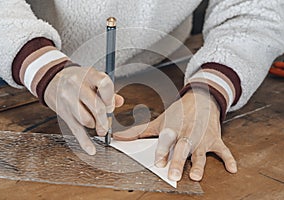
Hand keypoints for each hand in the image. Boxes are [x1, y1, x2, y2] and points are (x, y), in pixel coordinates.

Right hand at [44, 66, 123, 154]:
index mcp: (88, 74)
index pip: (104, 84)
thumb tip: (119, 102)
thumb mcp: (93, 77)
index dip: (111, 98)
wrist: (52, 79)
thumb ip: (107, 90)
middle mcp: (77, 86)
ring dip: (95, 126)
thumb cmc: (78, 79)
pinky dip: (85, 142)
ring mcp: (68, 100)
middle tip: (107, 123)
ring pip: (86, 120)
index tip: (111, 106)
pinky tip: (91, 150)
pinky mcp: (64, 114)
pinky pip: (76, 130)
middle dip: (105, 118)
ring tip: (98, 126)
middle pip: (96, 106)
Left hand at [113, 89, 236, 180]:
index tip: (158, 162)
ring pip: (201, 152)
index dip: (162, 151)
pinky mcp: (215, 140)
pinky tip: (232, 169)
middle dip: (178, 161)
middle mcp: (188, 133)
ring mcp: (202, 137)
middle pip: (182, 148)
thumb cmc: (178, 113)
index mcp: (173, 128)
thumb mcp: (159, 120)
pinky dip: (229, 159)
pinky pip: (224, 150)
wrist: (201, 99)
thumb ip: (138, 131)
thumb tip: (116, 137)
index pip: (166, 140)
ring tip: (196, 175)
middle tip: (173, 175)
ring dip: (199, 163)